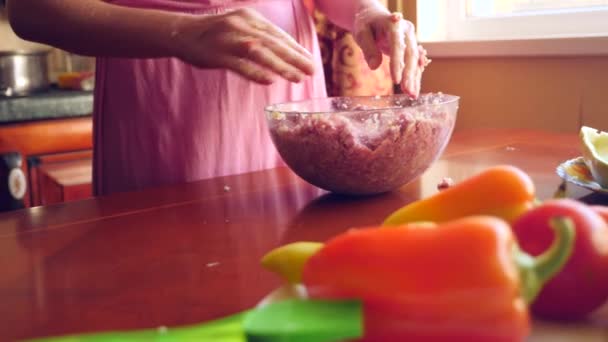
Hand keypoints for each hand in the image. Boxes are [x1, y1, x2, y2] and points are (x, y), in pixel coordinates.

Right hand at [172, 8, 314, 83]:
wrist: (182, 33)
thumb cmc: (215, 34)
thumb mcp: (240, 26)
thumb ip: (259, 36)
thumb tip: (285, 53)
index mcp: (250, 18)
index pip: (278, 34)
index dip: (296, 48)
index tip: (310, 60)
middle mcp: (242, 25)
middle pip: (274, 43)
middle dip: (295, 58)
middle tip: (312, 70)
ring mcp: (229, 39)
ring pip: (260, 52)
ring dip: (281, 66)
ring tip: (297, 78)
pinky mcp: (217, 54)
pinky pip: (239, 64)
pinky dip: (255, 72)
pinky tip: (269, 81)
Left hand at [353, 8, 429, 96]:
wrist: (373, 17)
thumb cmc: (366, 24)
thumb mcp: (362, 33)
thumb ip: (368, 48)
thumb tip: (374, 67)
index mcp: (394, 24)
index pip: (397, 45)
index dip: (397, 63)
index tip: (396, 80)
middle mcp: (407, 31)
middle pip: (410, 54)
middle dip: (409, 74)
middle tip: (407, 92)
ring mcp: (411, 39)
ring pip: (415, 60)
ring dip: (414, 79)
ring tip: (412, 96)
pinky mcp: (411, 48)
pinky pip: (414, 63)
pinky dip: (414, 77)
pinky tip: (413, 91)